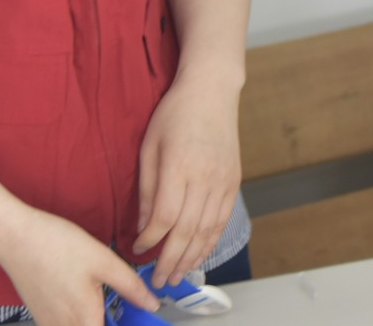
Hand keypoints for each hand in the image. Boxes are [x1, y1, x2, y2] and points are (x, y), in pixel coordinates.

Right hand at [0, 205, 156, 325]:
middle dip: (109, 321)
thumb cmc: (56, 245)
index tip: (132, 317)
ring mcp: (49, 324)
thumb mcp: (104, 260)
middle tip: (119, 304)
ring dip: (92, 320)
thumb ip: (131, 286)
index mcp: (85, 319)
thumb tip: (151, 304)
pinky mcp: (40, 316)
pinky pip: (63, 325)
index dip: (123, 325)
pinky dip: (77, 318)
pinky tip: (80, 295)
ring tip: (100, 298)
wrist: (15, 237)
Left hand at [134, 69, 243, 287]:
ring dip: (192, 258)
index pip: (164, 216)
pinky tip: (199, 255)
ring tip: (178, 276)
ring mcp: (223, 181)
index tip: (138, 249)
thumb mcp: (149, 146)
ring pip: (207, 231)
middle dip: (171, 260)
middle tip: (158, 280)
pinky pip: (222, 220)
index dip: (150, 240)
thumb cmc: (175, 114)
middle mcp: (204, 177)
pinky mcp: (234, 182)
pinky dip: (210, 242)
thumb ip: (147, 188)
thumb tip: (143, 225)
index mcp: (179, 166)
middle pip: (187, 230)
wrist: (212, 91)